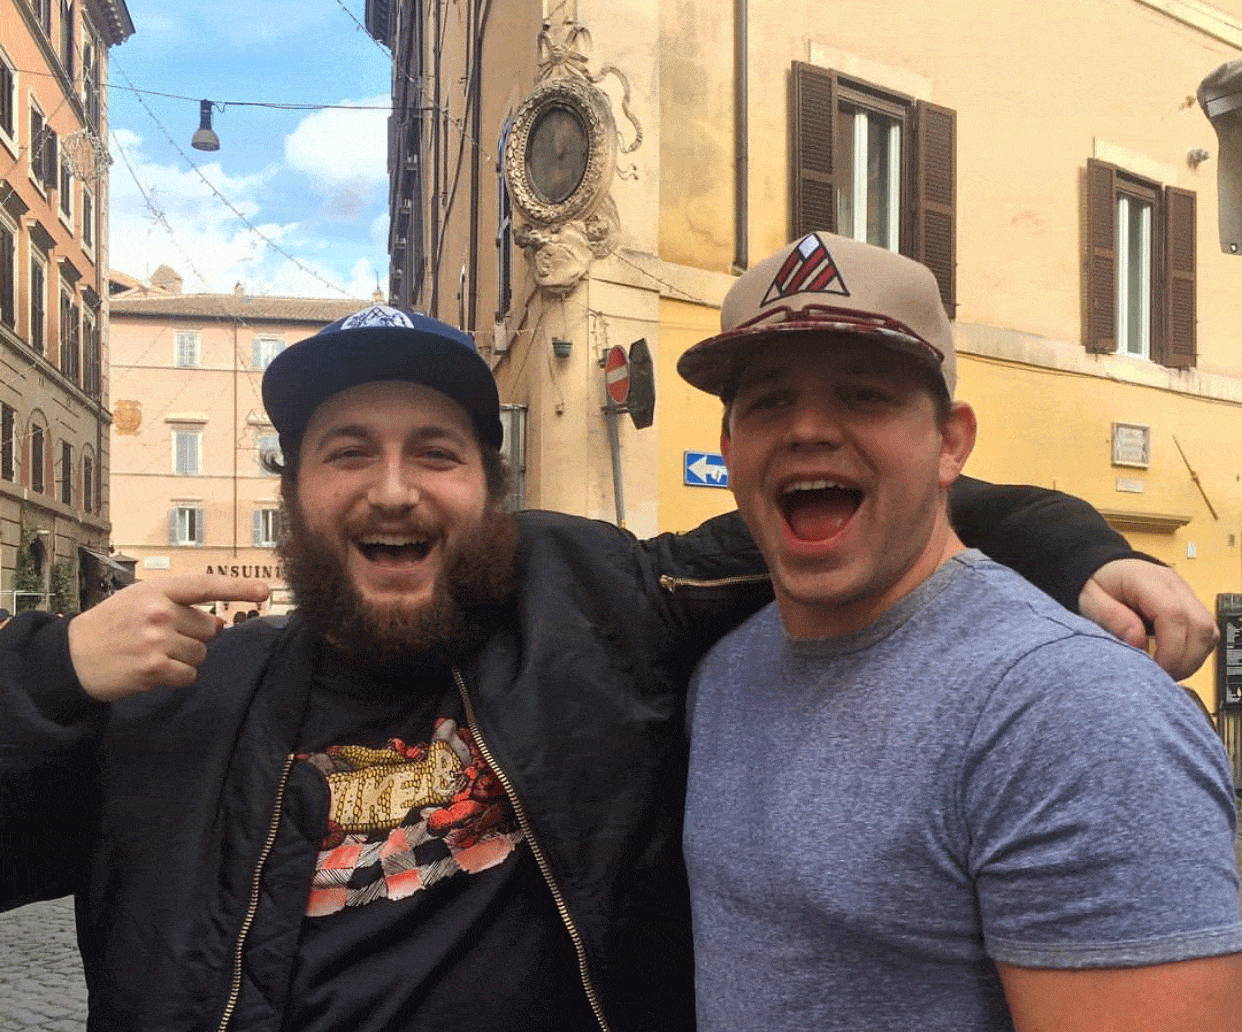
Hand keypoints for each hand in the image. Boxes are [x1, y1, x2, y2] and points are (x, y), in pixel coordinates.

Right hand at [67, 575, 270, 701]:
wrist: (73, 656)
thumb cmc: (113, 625)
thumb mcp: (141, 602)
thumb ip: (181, 607)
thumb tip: (219, 622)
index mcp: (157, 590)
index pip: (205, 585)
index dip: (237, 588)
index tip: (265, 591)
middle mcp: (159, 612)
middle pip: (209, 628)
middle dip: (194, 636)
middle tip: (162, 638)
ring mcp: (156, 640)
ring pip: (201, 653)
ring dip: (185, 658)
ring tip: (154, 654)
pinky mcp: (154, 668)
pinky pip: (189, 675)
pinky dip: (177, 676)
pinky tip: (154, 670)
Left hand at [1078, 559, 1217, 679]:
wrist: (1105, 567)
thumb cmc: (1098, 581)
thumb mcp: (1090, 598)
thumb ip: (1111, 618)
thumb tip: (1137, 641)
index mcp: (1148, 580)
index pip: (1174, 615)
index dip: (1170, 649)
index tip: (1157, 668)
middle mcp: (1175, 586)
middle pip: (1201, 626)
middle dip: (1185, 659)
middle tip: (1162, 675)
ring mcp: (1187, 595)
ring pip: (1208, 632)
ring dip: (1192, 658)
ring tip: (1167, 671)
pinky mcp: (1190, 606)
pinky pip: (1205, 633)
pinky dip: (1194, 652)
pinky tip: (1174, 661)